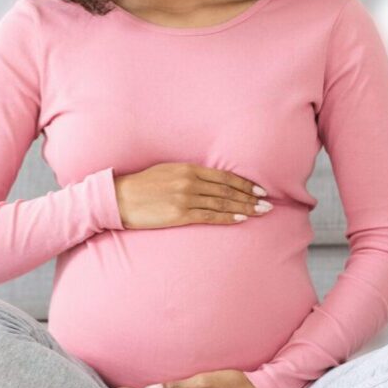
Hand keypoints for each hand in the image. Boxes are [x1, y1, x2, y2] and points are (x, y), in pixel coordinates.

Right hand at [113, 163, 271, 229]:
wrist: (119, 199)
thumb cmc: (140, 186)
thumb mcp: (166, 172)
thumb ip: (187, 175)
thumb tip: (207, 182)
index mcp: (187, 168)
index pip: (223, 176)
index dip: (244, 183)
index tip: (259, 190)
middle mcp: (189, 181)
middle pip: (227, 189)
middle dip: (250, 197)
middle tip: (268, 203)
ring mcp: (185, 197)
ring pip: (222, 203)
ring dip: (245, 208)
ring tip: (261, 213)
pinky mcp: (179, 214)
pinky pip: (210, 215)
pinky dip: (228, 217)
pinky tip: (241, 219)